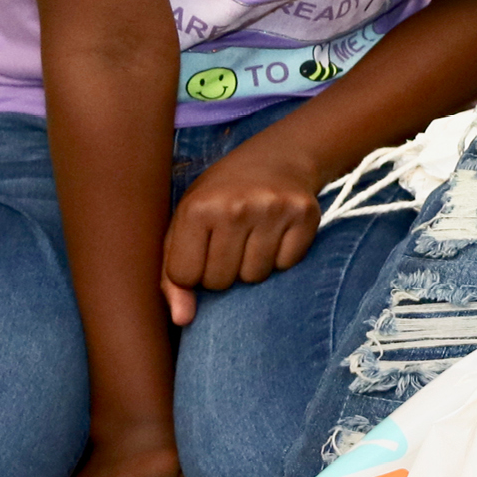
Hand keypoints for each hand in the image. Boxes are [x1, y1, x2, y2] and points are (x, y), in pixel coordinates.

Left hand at [160, 137, 325, 323]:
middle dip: (221, 270)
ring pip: (255, 277)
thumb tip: (182, 320)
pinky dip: (280, 256)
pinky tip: (275, 232)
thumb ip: (172, 274)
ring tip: (251, 236)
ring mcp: (273, 211)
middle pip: (220, 282)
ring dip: (251, 265)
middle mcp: (235, 208)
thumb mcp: (185, 222)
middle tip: (228, 240)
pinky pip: (286, 265)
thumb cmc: (221, 195)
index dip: (192, 270)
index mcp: (197, 207)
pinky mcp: (304, 215)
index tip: (200, 247)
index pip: (185, 276)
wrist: (277, 157)